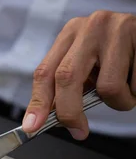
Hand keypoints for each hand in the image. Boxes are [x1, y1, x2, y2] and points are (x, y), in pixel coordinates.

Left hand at [23, 11, 135, 139]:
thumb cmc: (115, 55)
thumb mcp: (86, 64)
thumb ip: (66, 87)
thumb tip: (45, 119)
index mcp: (70, 33)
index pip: (45, 72)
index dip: (38, 102)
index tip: (33, 126)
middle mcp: (90, 28)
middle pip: (67, 77)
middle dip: (69, 111)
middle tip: (78, 130)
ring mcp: (117, 31)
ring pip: (107, 87)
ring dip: (117, 101)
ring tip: (124, 90)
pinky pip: (134, 85)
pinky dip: (135, 92)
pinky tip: (135, 79)